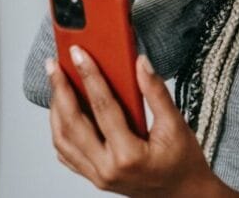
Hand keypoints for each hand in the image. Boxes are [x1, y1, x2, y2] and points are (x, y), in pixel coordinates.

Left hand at [45, 47, 238, 196]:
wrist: (184, 194)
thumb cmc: (183, 163)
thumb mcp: (176, 125)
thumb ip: (156, 92)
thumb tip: (141, 63)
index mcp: (128, 154)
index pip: (103, 108)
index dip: (90, 77)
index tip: (80, 55)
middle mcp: (107, 168)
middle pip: (72, 124)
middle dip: (60, 91)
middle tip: (55, 67)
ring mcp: (97, 175)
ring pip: (63, 140)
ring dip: (56, 110)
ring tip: (56, 85)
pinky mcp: (94, 177)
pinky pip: (67, 154)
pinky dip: (60, 131)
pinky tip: (62, 113)